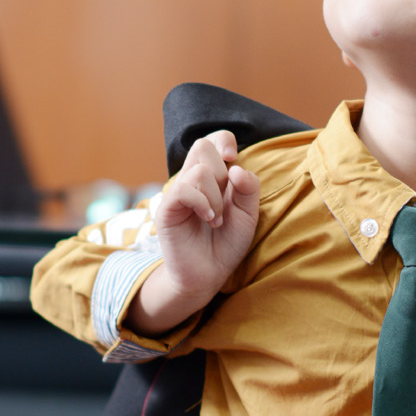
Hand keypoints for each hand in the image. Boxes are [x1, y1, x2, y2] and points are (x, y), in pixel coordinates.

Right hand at [127, 131, 260, 335]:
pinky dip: (203, 203)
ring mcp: (177, 194)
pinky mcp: (167, 210)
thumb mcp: (248, 215)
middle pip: (202, 147)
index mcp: (210, 177)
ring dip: (216, 198)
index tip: (233, 160)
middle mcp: (191, 181)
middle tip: (224, 203)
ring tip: (217, 220)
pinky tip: (209, 220)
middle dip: (221, 174)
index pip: (211, 140)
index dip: (223, 141)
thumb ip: (249, 189)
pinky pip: (184, 190)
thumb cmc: (227, 244)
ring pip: (199, 171)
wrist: (209, 275)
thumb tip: (236, 167)